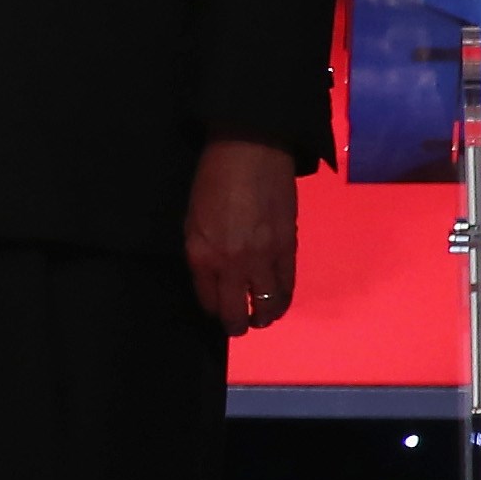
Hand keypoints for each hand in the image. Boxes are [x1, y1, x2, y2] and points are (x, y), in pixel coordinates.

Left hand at [185, 135, 296, 335]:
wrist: (251, 152)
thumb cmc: (212, 181)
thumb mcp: (191, 220)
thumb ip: (201, 252)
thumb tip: (212, 277)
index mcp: (202, 256)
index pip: (209, 301)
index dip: (214, 312)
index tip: (217, 313)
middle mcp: (232, 264)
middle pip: (237, 311)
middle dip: (237, 325)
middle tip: (239, 327)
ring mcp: (263, 258)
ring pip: (268, 304)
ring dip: (265, 317)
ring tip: (261, 319)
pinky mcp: (289, 248)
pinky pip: (288, 285)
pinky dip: (284, 299)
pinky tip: (279, 303)